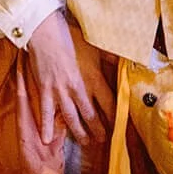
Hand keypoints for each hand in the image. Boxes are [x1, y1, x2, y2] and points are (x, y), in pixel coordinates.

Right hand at [24, 9, 105, 142]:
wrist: (45, 32)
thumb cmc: (70, 36)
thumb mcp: (95, 46)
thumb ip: (110, 58)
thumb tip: (127, 61)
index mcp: (94, 79)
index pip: (109, 104)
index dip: (114, 117)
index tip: (117, 125)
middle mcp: (80, 89)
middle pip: (91, 116)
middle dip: (98, 130)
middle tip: (102, 139)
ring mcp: (61, 92)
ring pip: (72, 118)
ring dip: (79, 132)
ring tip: (85, 142)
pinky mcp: (46, 91)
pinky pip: (47, 113)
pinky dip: (47, 127)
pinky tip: (47, 140)